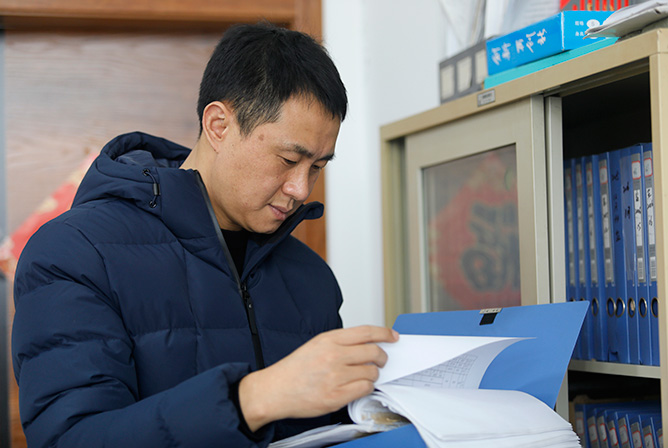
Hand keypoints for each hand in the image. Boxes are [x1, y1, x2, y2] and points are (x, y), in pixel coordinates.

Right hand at [238, 325, 398, 431]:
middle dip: (382, 357)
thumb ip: (341, 343)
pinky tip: (357, 387)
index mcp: (329, 340)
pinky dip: (365, 388)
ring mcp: (335, 376)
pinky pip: (365, 389)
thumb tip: (366, 344)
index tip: (392, 336)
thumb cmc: (294, 369)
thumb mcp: (316, 345)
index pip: (366, 332)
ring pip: (372, 372)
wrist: (275, 390)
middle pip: (374, 352)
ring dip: (372, 375)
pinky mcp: (336, 396)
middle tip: (381, 361)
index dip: (384, 333)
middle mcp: (333, 356)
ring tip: (362, 376)